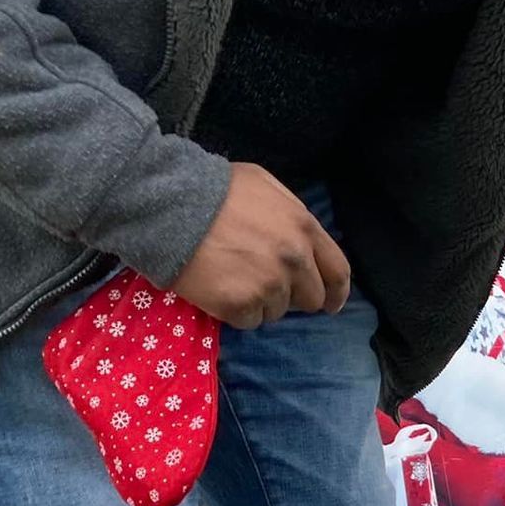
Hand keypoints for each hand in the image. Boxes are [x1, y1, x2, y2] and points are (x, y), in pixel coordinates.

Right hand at [172, 162, 351, 328]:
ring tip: (232, 276)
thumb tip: (304, 243)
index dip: (336, 292)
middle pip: (311, 298)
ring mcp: (269, 285)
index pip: (338, 272)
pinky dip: (235, 311)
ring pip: (277, 311)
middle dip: (293, 296)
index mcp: (304, 228)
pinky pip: (249, 320)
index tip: (330, 304)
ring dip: (260, 301)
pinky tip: (218, 288)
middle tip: (264, 284)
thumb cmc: (214, 188)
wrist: (166, 203)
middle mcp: (294, 260)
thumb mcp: (264, 185)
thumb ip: (291, 215)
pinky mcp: (241, 305)